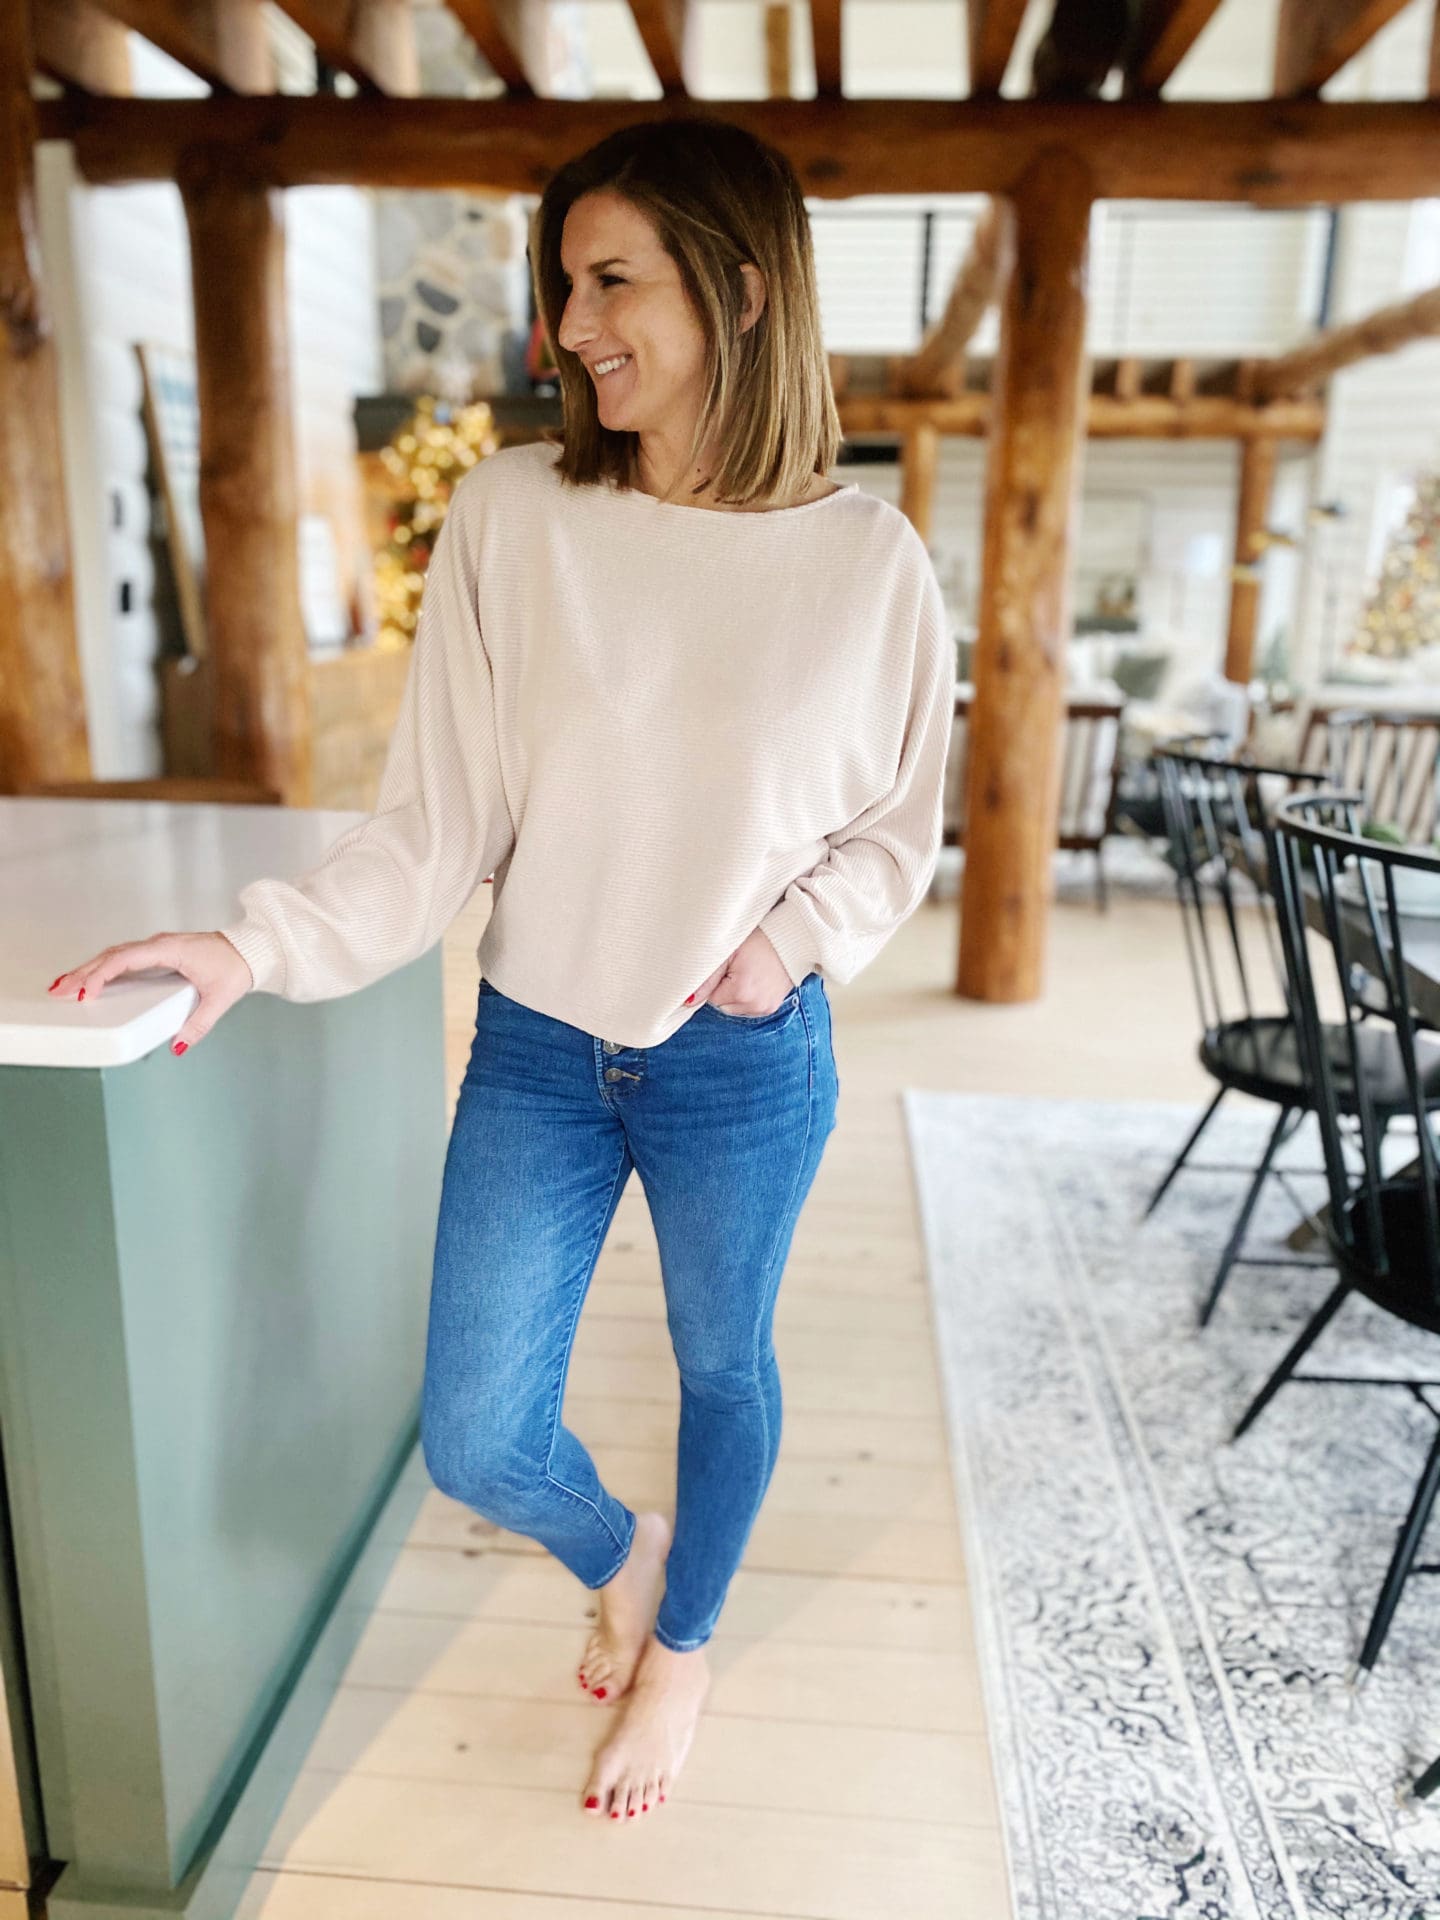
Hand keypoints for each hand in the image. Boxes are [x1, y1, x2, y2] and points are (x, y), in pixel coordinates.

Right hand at [47, 931, 254, 1053]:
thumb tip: (179, 1045)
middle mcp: (159, 945)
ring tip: (65, 986)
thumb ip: (199, 1024)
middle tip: (59, 991)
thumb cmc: (236, 966)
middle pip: (111, 956)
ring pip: (114, 956)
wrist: (250, 950)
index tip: (86, 992)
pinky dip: (104, 968)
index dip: (102, 975)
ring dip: (89, 970)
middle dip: (83, 973)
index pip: (125, 959)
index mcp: (170, 950)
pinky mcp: (158, 954)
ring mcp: (157, 948)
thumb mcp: (220, 999)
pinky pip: (124, 959)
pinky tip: (92, 981)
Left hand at [689, 928, 793, 1015]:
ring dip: (736, 995)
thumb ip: (707, 979)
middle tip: (738, 968)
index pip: (711, 998)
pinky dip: (748, 998)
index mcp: (741, 991)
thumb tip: (688, 1001)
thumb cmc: (758, 940)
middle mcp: (754, 1004)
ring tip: (747, 973)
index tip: (727, 966)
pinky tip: (754, 981)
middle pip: (723, 1006)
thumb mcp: (729, 953)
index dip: (716, 981)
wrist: (790, 938)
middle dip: (724, 990)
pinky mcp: (771, 1007)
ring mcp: (764, 1008)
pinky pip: (749, 1009)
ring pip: (735, 1009)